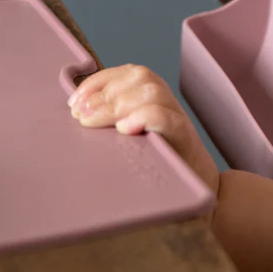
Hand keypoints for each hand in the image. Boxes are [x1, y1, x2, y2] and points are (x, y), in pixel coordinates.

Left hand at [68, 63, 219, 196]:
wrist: (199, 198)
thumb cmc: (157, 171)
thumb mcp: (133, 143)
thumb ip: (113, 126)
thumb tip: (76, 116)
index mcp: (155, 100)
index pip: (128, 73)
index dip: (99, 81)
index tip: (73, 101)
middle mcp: (169, 105)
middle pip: (140, 78)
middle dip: (104, 93)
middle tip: (79, 115)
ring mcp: (180, 122)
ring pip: (154, 93)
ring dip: (118, 104)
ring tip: (93, 122)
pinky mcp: (186, 143)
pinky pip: (169, 120)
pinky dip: (145, 118)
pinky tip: (125, 129)